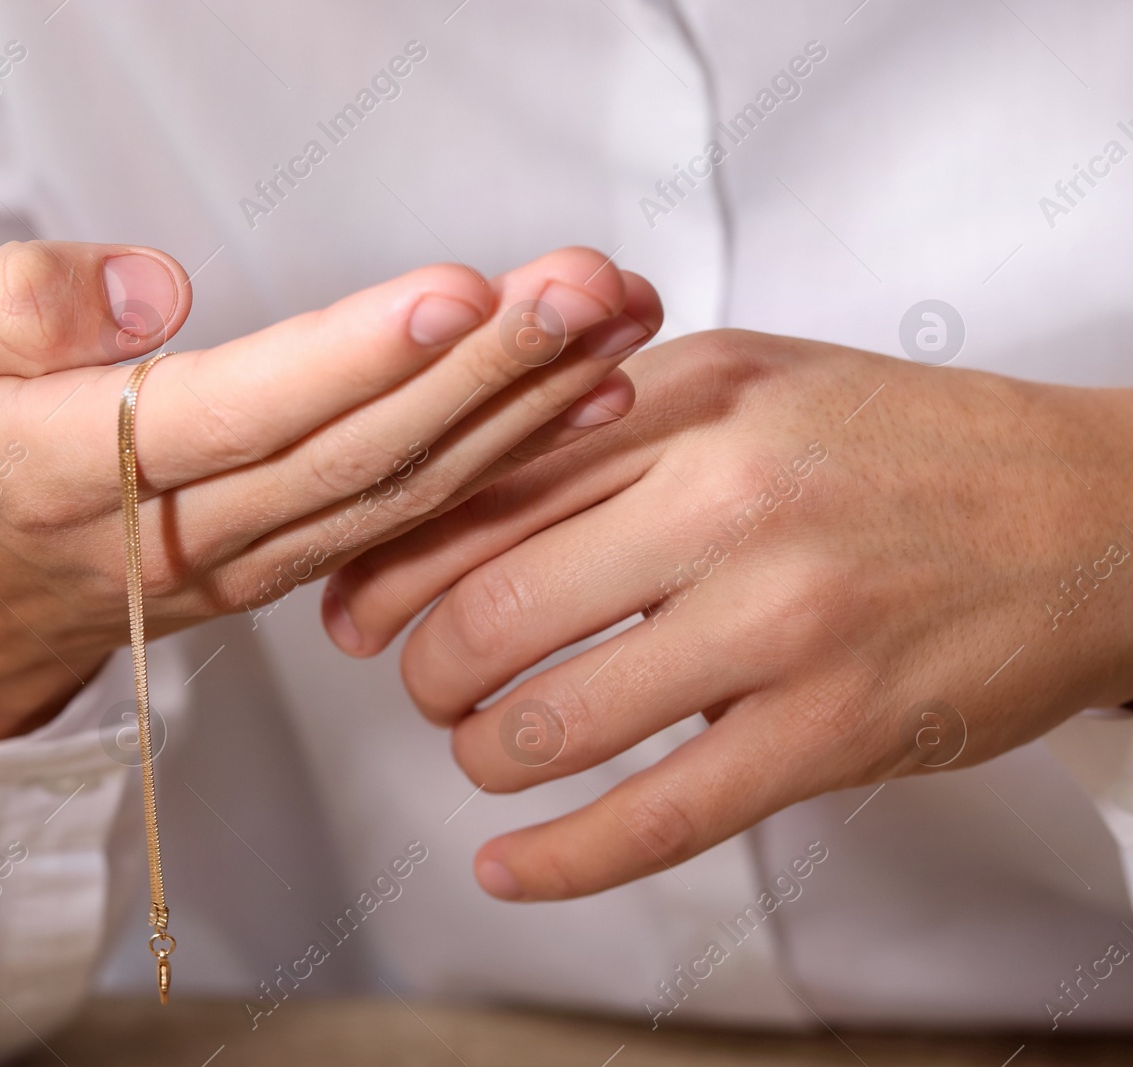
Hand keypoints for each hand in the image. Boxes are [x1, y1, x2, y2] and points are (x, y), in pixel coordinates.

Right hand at [0, 240, 661, 742]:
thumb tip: (153, 287)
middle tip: (588, 290)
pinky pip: (412, 519)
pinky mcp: (292, 566)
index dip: (352, 361)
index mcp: (81, 471)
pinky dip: (506, 464)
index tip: (459, 296)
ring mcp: (250, 563)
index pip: (238, 415)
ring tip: (620, 325)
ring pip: (404, 492)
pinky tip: (587, 404)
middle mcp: (185, 534)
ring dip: (522, 411)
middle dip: (484, 372)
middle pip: (355, 456)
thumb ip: (14, 309)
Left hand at [324, 329, 1132, 899]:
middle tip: (422, 685)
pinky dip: (560, 861)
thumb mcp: (747, 380)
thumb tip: (457, 484)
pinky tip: (508, 869)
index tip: (355, 604)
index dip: (390, 565)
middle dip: (423, 670)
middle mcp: (724, 500)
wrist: (1089, 517)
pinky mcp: (830, 730)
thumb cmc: (903, 447)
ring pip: (555, 720)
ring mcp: (779, 620)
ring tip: (481, 752)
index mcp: (686, 402)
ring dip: (481, 756)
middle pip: (491, 609)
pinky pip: (657, 817)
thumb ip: (605, 418)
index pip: (481, 489)